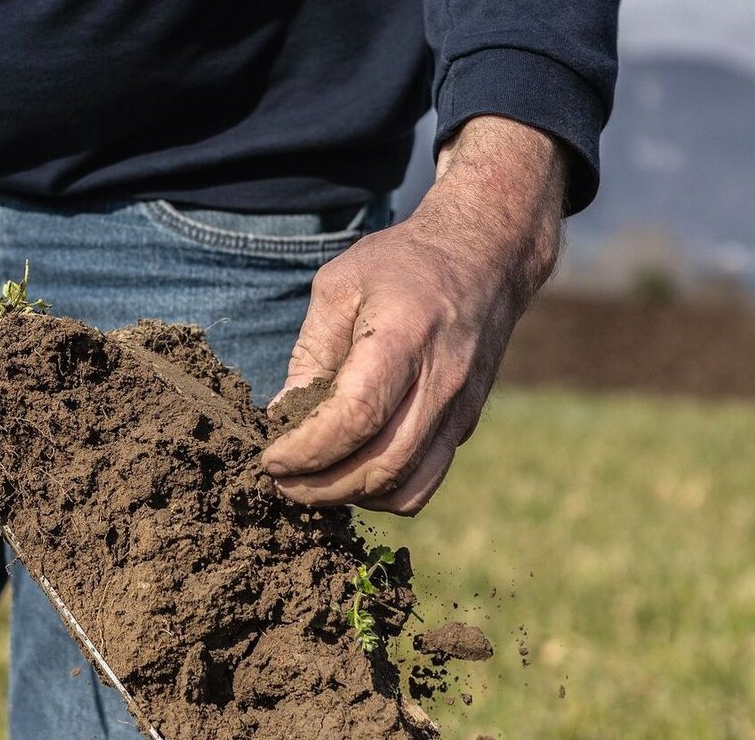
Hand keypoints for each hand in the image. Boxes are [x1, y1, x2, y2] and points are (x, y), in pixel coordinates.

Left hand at [261, 116, 567, 514]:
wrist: (484, 257)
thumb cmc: (401, 265)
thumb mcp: (339, 286)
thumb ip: (311, 353)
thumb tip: (282, 418)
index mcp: (405, 337)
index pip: (356, 417)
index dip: (307, 449)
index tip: (270, 457)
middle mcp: (442, 381)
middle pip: (380, 465)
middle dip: (319, 486)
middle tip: (278, 480)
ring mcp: (460, 409)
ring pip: (405, 487)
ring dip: (348, 497)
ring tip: (308, 482)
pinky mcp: (465, 425)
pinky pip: (424, 482)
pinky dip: (381, 493)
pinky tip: (349, 475)